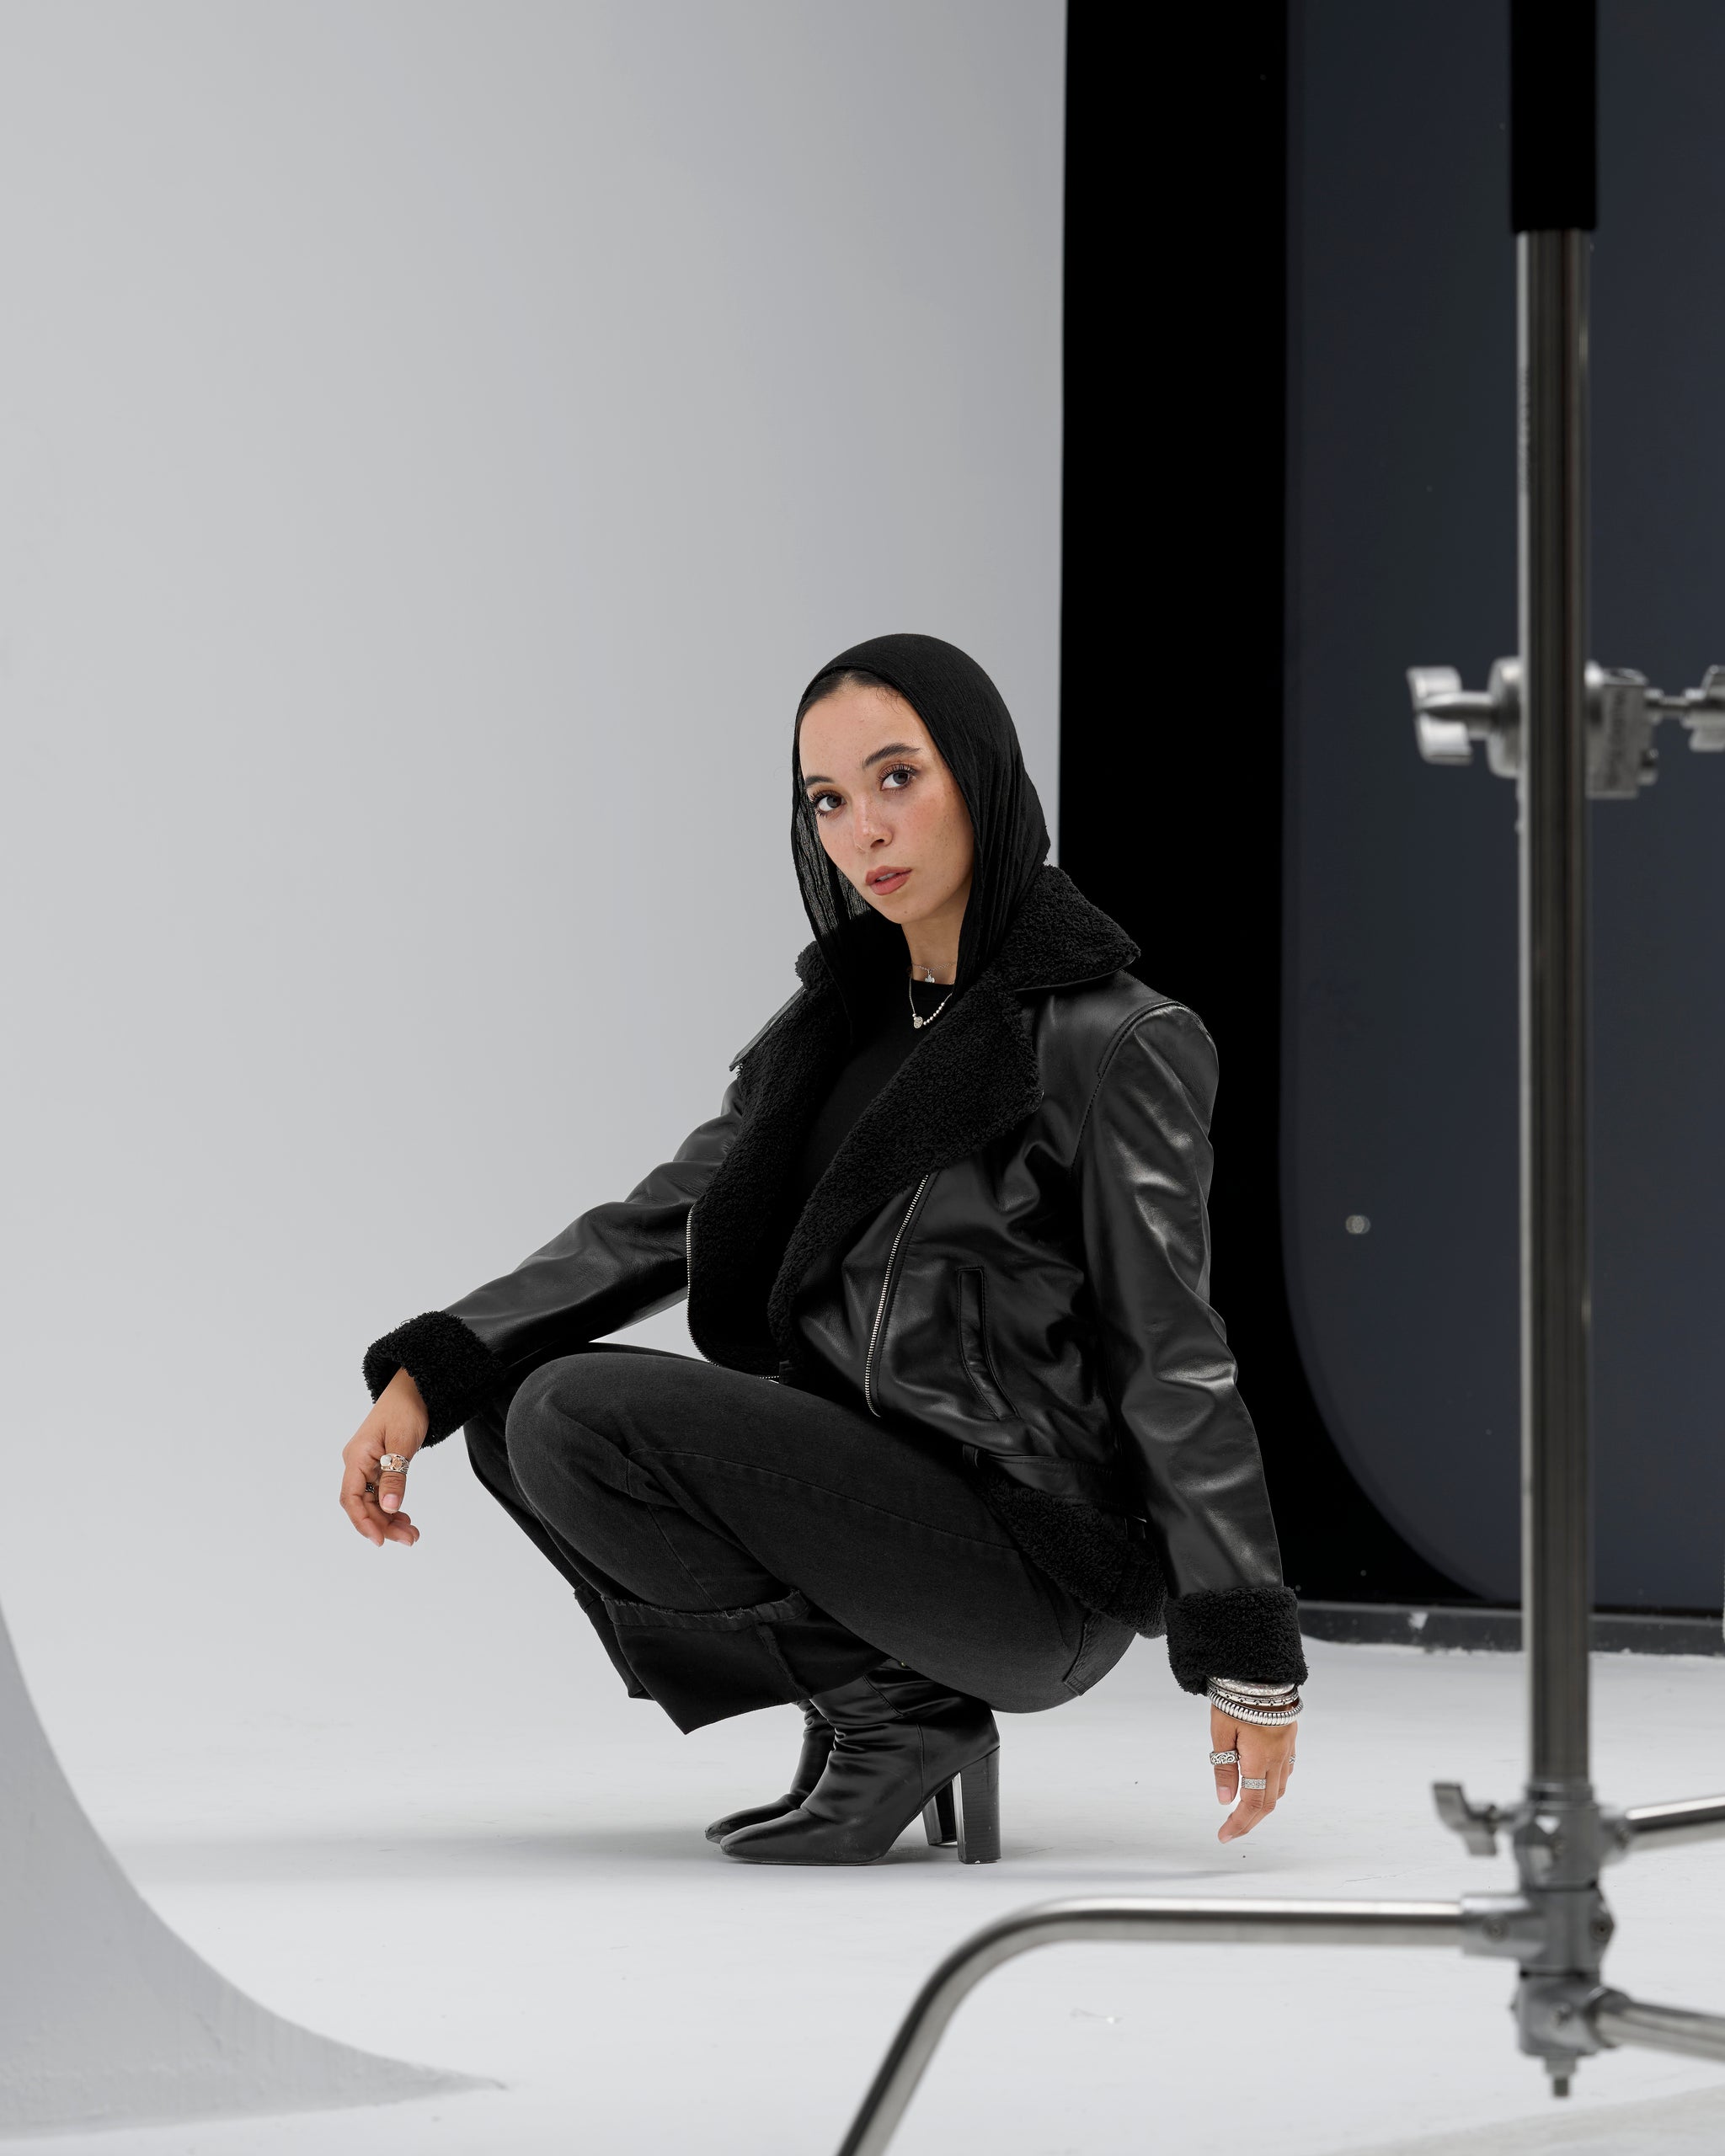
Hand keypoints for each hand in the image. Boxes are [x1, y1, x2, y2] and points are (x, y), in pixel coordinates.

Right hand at [339, 1366, 428, 1547]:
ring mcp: (367, 1465)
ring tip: (412, 1534)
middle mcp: (357, 1463)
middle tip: (410, 1539)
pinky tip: (404, 1518)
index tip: (379, 1541)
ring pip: (373, 1501)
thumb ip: (396, 1476)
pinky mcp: (379, 1465)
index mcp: (356, 1457)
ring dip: (389, 1519)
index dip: (362, 1522)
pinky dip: (392, 1507)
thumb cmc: (407, 1408)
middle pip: (363, 1504)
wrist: (414, 1387)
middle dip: (383, 1525)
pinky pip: (381, 1493)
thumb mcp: (404, 1442)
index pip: (351, 1497)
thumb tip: (389, 1509)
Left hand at [1210, 1704, 1296, 1842]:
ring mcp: (1287, 1748)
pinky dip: (1272, 1785)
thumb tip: (1225, 1799)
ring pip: (1279, 1789)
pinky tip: (1261, 1782)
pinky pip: (1285, 1771)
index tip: (1224, 1836)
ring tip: (1243, 1809)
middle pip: (1267, 1802)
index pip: (1251, 1803)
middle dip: (1250, 1820)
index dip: (1239, 1824)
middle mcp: (1278, 1758)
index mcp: (1260, 1759)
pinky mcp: (1290, 1738)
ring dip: (1262, 1804)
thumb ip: (1224, 1766)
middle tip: (1231, 1830)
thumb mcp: (1221, 1731)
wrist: (1262, 1669)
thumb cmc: (1236, 1696)